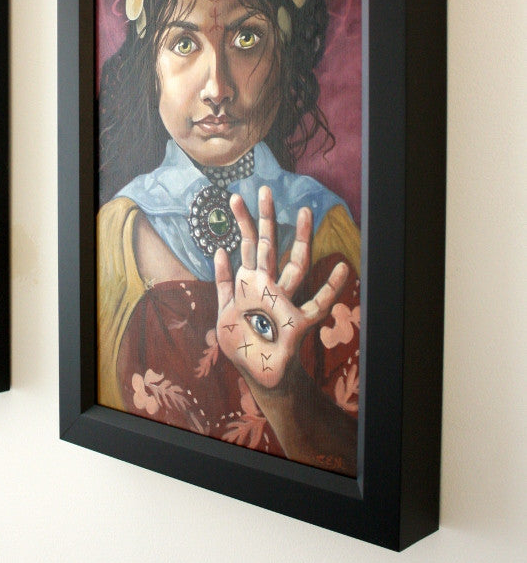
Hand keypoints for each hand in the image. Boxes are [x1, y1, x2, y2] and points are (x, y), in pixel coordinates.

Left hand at [214, 186, 347, 390]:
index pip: (245, 245)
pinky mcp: (297, 322)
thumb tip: (219, 250)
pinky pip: (317, 305)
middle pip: (268, 245)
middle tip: (264, 188)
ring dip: (300, 238)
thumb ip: (222, 284)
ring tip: (304, 211)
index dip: (241, 222)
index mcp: (249, 283)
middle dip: (265, 218)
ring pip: (295, 264)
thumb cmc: (242, 344)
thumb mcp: (223, 313)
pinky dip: (331, 288)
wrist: (258, 374)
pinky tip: (344, 268)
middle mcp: (268, 286)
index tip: (234, 196)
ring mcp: (283, 300)